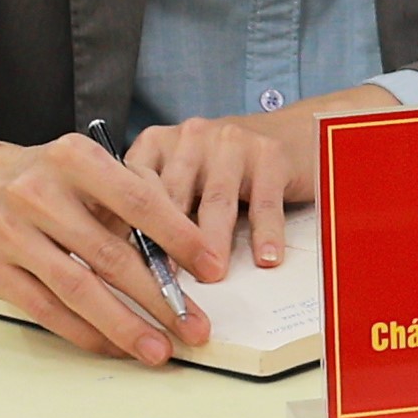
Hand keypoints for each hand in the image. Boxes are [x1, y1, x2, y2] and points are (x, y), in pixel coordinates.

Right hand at [0, 128, 222, 361]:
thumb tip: (188, 254)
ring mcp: (10, 232)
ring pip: (77, 289)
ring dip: (123, 326)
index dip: (178, 237)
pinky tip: (116, 347)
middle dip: (158, 297)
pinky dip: (85, 333)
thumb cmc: (59, 180)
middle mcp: (37, 192)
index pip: (137, 200)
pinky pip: (46, 310)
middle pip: (108, 254)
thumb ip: (142, 196)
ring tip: (159, 350)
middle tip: (194, 327)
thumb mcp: (97, 168)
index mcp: (74, 158)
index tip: (212, 268)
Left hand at [122, 93, 362, 279]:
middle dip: (169, 244)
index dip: (129, 230)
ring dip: (212, 242)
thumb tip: (128, 267)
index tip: (129, 270)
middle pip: (174, 196)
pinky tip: (267, 258)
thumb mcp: (180, 177)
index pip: (135, 188)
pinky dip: (266, 233)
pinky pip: (264, 201)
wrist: (289, 132)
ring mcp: (231, 142)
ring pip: (216, 201)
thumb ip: (153, 209)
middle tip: (167, 285)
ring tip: (212, 275)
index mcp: (157, 144)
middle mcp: (191, 137)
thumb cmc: (221, 167)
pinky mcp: (270, 154)